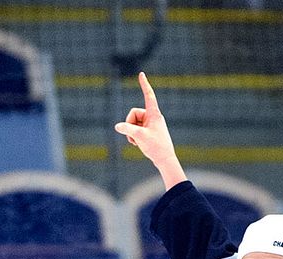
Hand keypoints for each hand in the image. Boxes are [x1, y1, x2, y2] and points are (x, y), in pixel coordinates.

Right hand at [114, 72, 186, 187]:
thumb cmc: (156, 147)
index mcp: (154, 114)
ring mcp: (150, 124)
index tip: (141, 74)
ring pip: (133, 123)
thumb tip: (117, 126)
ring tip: (137, 142)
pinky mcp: (149, 132)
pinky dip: (134, 137)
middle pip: (133, 114)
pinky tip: (138, 144)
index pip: (149, 95)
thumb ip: (127, 129)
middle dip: (130, 125)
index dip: (144, 85)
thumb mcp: (139, 137)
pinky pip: (136, 130)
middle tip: (134, 137)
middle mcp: (153, 117)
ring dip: (131, 133)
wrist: (165, 160)